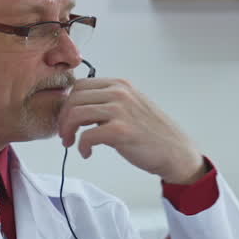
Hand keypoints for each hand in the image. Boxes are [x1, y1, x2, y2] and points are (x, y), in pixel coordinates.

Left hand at [57, 77, 206, 183]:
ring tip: (71, 143)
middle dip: (63, 118)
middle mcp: (119, 93)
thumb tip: (78, 109)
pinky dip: (81, 146)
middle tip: (65, 135)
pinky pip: (87, 136)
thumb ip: (108, 102)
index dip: (67, 104)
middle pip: (73, 99)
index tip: (67, 120)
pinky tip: (87, 153)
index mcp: (120, 85)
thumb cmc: (151, 133)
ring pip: (75, 114)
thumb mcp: (130, 106)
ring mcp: (120, 110)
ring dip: (67, 131)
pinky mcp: (120, 131)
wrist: (174, 151)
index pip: (80, 86)